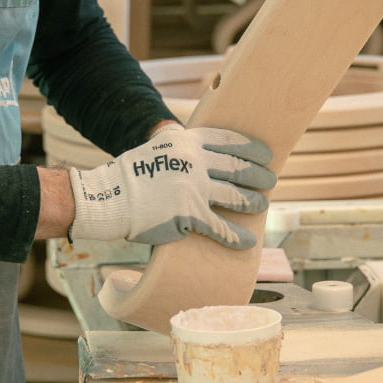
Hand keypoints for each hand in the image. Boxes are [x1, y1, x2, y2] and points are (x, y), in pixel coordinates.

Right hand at [68, 126, 273, 248]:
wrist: (111, 197)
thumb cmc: (133, 174)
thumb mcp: (160, 148)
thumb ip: (183, 148)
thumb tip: (206, 150)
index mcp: (188, 143)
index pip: (229, 141)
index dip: (251, 148)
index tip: (266, 154)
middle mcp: (194, 162)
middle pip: (237, 168)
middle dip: (258, 175)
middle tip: (271, 180)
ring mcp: (194, 189)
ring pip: (235, 196)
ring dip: (253, 202)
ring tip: (263, 205)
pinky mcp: (189, 216)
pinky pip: (220, 228)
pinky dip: (237, 236)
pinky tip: (248, 241)